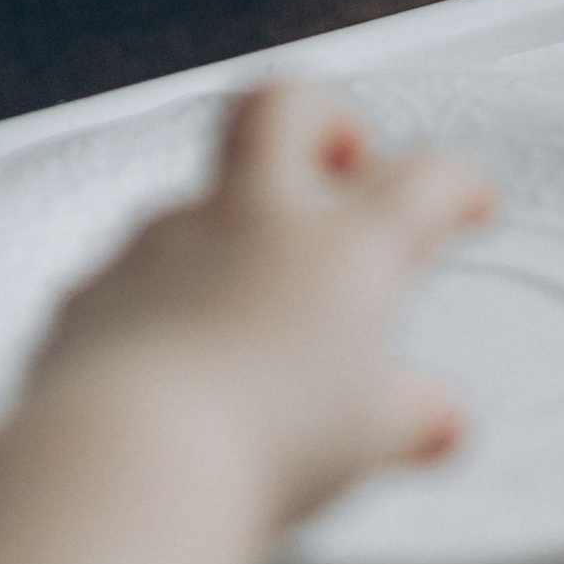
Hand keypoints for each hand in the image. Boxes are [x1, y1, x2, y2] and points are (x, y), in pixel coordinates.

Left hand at [28, 80, 497, 529]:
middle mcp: (250, 220)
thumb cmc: (255, 439)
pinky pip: (135, 270)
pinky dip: (166, 298)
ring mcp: (165, 242)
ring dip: (235, 229)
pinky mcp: (98, 286)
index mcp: (340, 245)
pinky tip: (177, 353)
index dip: (453, 182)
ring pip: (202, 194)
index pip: (420, 177)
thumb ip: (409, 417)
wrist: (127, 459)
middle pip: (288, 104)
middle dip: (325, 118)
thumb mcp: (366, 438)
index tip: (465, 200)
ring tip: (256, 301)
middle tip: (345, 162)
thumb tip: (435, 420)